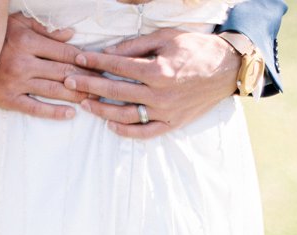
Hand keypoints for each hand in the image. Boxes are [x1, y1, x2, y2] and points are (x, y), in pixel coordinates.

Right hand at [0, 14, 94, 120]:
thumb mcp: (18, 24)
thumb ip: (44, 30)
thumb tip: (70, 36)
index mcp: (28, 41)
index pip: (64, 51)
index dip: (84, 59)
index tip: (99, 65)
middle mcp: (24, 62)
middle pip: (63, 72)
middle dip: (85, 79)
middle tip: (103, 86)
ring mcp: (16, 83)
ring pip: (53, 90)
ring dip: (75, 96)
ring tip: (93, 101)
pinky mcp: (9, 100)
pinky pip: (35, 108)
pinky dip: (54, 112)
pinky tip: (70, 114)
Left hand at [67, 29, 239, 139]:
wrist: (226, 69)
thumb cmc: (196, 49)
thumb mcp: (167, 38)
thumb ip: (136, 47)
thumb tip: (109, 53)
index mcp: (158, 70)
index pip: (118, 66)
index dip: (95, 62)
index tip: (78, 60)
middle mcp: (159, 94)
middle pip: (116, 91)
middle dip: (89, 86)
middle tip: (69, 83)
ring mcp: (164, 112)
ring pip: (125, 115)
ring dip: (101, 110)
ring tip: (84, 104)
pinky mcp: (171, 124)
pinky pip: (143, 133)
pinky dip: (125, 131)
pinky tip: (110, 124)